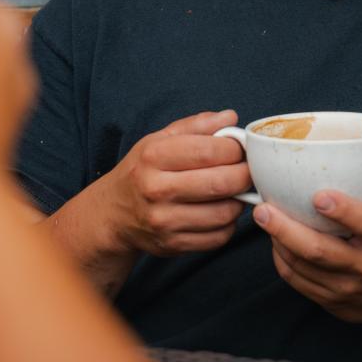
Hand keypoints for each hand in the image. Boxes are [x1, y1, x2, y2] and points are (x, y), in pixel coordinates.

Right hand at [92, 110, 251, 255]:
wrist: (113, 213)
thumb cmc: (141, 171)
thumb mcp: (158, 140)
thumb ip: (196, 126)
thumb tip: (230, 117)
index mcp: (153, 156)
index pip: (209, 150)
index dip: (235, 149)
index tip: (240, 149)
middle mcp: (156, 189)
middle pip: (221, 183)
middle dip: (245, 175)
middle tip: (248, 170)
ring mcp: (164, 220)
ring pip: (224, 213)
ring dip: (238, 201)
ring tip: (234, 191)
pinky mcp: (172, 244)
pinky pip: (218, 237)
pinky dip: (228, 224)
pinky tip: (220, 211)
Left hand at [250, 132, 361, 323]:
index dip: (344, 212)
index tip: (318, 195)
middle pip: (322, 252)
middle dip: (287, 230)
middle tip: (263, 209)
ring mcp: (350, 289)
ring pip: (304, 268)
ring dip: (279, 242)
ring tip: (263, 216)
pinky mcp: (333, 303)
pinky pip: (298, 281)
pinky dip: (282, 260)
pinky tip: (275, 239)